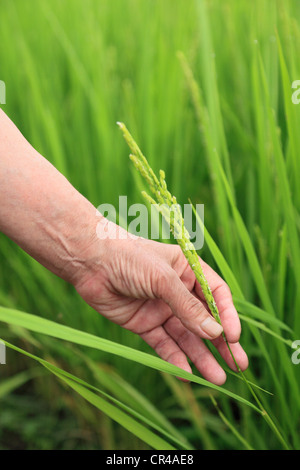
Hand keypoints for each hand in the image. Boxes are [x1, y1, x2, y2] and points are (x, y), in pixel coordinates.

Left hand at [74, 221, 247, 384]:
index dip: (226, 316)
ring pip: (186, 337)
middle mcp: (177, 291)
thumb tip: (215, 332)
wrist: (90, 262)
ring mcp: (161, 309)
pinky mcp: (144, 324)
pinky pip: (163, 344)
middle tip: (237, 365)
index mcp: (188, 271)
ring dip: (201, 357)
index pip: (216, 295)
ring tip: (217, 378)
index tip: (234, 336)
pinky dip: (173, 359)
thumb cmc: (130, 258)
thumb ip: (187, 306)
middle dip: (221, 343)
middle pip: (204, 321)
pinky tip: (186, 375)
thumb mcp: (163, 279)